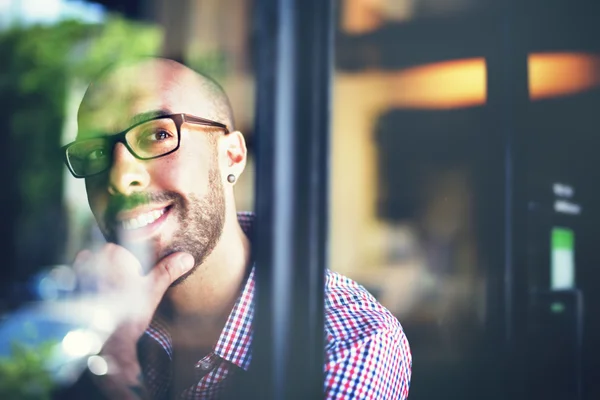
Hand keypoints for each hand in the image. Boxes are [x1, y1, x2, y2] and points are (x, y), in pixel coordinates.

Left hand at [73, 243, 193, 397]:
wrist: (104, 343)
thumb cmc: (130, 313)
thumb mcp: (154, 290)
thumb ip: (168, 270)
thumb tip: (187, 257)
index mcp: (114, 252)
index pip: (125, 246)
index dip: (132, 262)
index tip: (136, 275)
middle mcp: (92, 257)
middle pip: (108, 255)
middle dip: (116, 268)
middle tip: (127, 287)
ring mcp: (77, 273)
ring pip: (93, 266)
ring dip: (101, 276)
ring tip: (112, 295)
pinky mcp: (68, 289)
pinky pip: (79, 280)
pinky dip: (88, 286)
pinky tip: (98, 300)